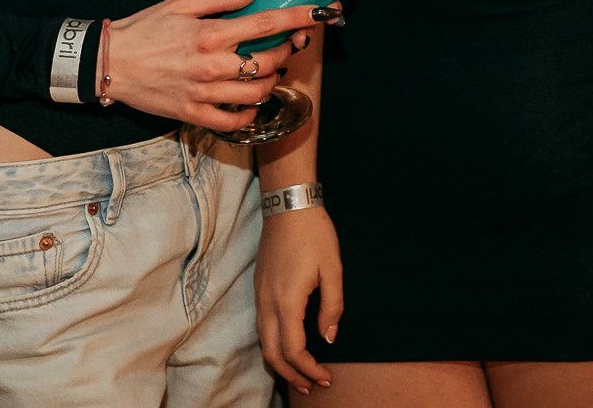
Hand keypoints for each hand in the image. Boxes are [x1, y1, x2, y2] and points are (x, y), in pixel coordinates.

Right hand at [105, 0, 328, 127]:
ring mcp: (203, 93)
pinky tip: (251, 103)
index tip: (320, 14)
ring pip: (256, 92)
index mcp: (210, 34)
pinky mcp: (193, 113)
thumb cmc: (144, 29)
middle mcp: (211, 65)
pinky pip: (233, 121)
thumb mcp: (180, 3)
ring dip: (272, 81)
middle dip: (288, 51)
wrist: (108, 64)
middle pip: (268, 61)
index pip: (266, 24)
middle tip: (289, 44)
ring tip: (271, 69)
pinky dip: (249, 114)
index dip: (298, 18)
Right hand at [257, 206, 341, 392]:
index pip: (292, 350)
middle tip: (311, 386)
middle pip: (271, 354)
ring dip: (280, 363)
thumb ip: (332, 306)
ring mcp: (259, 296)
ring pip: (263, 342)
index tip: (326, 377)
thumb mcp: (334, 269)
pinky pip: (262, 328)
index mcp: (287, 301)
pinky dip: (273, 346)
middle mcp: (267, 303)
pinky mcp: (259, 289)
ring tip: (301, 374)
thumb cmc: (315, 234)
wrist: (288, 205)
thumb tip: (328, 337)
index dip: (309, 369)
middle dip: (291, 375)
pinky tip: (288, 347)